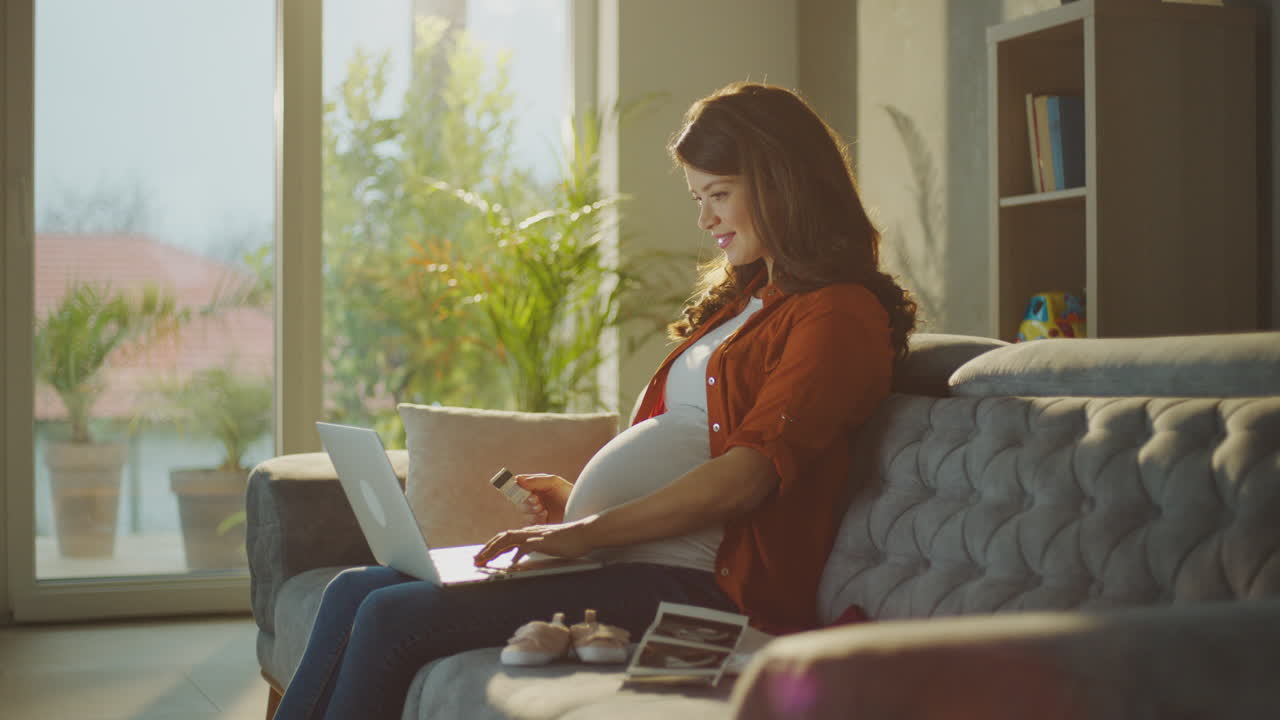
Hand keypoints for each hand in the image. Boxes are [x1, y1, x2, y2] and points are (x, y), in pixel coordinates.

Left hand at [473, 517, 595, 566]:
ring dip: (494, 550)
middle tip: (476, 560)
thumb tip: (519, 557)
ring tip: (484, 560)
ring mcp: (536, 535)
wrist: (585, 533)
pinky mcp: (543, 541)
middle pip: (502, 537)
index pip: (505, 538)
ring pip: (508, 539)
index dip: (492, 546)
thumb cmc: (569, 540)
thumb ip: (533, 548)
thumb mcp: (547, 545)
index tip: (483, 556)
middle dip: (487, 549)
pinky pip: (526, 547)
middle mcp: (529, 531)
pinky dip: (516, 554)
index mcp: (529, 532)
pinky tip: (512, 564)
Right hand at [513, 473, 571, 525]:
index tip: (519, 489)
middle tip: (536, 501)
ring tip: (543, 509)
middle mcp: (535, 499)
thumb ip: (536, 480)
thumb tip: (517, 479)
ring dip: (530, 511)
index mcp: (536, 487)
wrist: (582, 511)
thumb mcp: (554, 482)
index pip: (519, 486)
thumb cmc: (569, 494)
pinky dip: (535, 519)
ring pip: (523, 512)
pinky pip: (529, 523)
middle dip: (525, 501)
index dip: (516, 488)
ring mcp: (537, 513)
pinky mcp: (540, 524)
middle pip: (518, 500)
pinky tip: (545, 516)